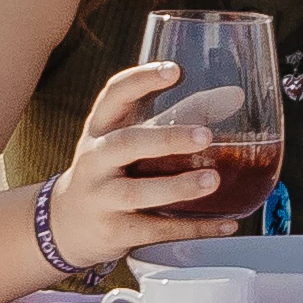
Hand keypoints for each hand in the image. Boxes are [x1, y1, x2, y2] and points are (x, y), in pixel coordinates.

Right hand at [39, 61, 257, 282]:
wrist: (68, 224)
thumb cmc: (110, 171)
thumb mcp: (127, 140)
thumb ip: (175, 118)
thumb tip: (234, 97)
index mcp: (100, 129)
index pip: (114, 95)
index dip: (141, 80)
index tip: (174, 70)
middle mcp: (95, 160)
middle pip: (125, 144)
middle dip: (165, 139)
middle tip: (205, 135)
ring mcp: (100, 198)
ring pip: (136, 193)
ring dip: (176, 187)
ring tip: (213, 181)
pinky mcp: (114, 232)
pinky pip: (155, 230)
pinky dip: (193, 229)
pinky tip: (226, 224)